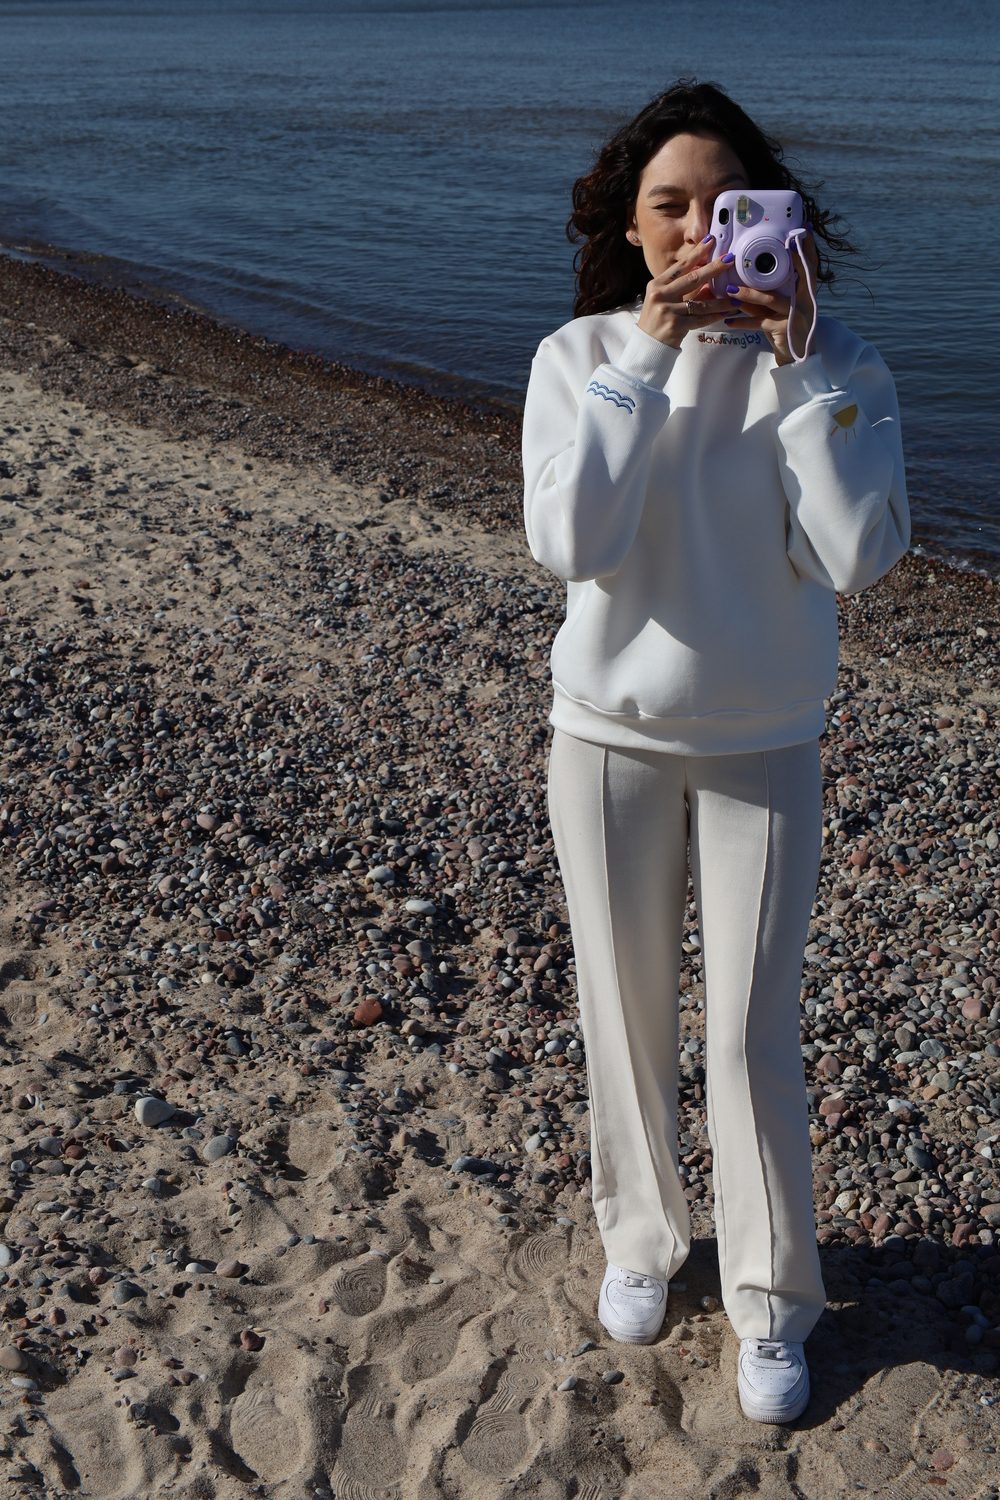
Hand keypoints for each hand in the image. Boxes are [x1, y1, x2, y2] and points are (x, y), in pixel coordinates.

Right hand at [637, 235, 740, 349]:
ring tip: (736, 296)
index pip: (680, 266)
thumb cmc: (657, 320)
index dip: (697, 253)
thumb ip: (682, 289)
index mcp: (657, 285)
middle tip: (730, 259)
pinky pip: (700, 319)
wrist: (647, 346)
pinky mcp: (675, 326)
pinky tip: (726, 313)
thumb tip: (708, 279)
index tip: (711, 241)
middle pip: (692, 279)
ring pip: (700, 303)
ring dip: (720, 300)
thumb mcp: (665, 300)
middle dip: (714, 268)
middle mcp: (660, 295)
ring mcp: (667, 311)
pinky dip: (714, 316)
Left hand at [722, 229, 819, 364]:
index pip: (809, 266)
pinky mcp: (784, 330)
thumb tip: (744, 278)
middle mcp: (804, 301)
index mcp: (805, 293)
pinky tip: (729, 321)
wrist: (795, 359)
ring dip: (749, 294)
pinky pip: (760, 323)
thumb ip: (768, 294)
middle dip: (786, 259)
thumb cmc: (784, 328)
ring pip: (771, 299)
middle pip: (796, 276)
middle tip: (775, 245)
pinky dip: (743, 322)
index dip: (807, 249)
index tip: (802, 230)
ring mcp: (796, 316)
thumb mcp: (778, 309)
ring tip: (730, 290)